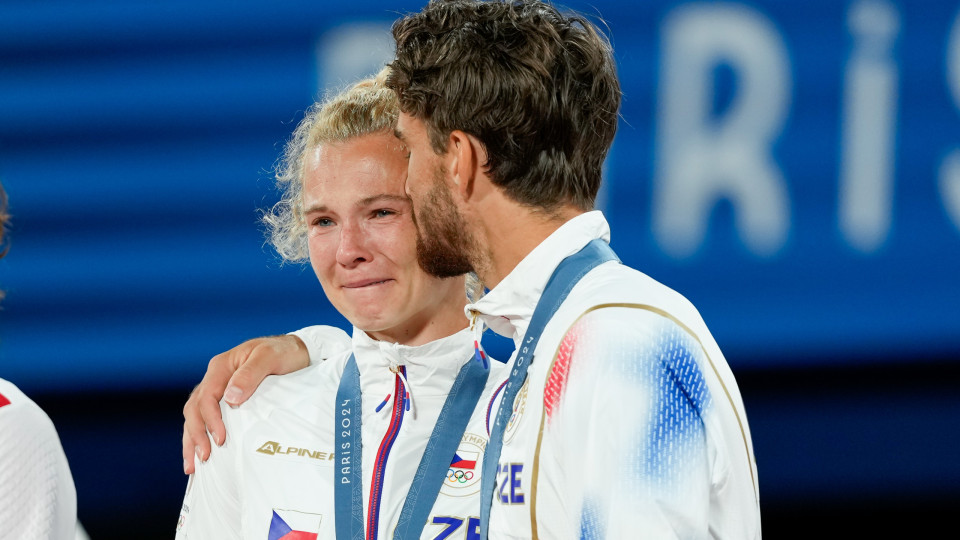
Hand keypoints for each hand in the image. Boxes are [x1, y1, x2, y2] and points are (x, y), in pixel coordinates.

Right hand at [181, 335, 309, 473]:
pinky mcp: (227, 399)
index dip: (210, 419)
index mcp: (222, 366)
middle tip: (204, 457)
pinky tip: (200, 454)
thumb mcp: (269, 357)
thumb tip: (230, 397)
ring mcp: (220, 389)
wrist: (297, 351)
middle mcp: (216, 378)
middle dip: (196, 434)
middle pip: (194, 408)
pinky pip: (206, 418)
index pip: (206, 396)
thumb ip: (250, 374)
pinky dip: (200, 435)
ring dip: (192, 439)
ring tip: (193, 466)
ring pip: (195, 415)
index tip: (220, 439)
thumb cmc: (283, 352)